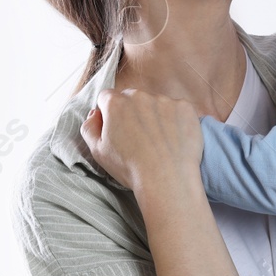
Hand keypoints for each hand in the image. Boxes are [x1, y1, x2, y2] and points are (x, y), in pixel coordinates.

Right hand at [80, 87, 201, 193]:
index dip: (109, 114)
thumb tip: (96, 113)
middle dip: (132, 112)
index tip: (117, 130)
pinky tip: (173, 140)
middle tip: (138, 137)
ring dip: (155, 116)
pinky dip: (175, 121)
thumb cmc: (130, 168)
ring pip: (155, 103)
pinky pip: (177, 109)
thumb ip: (89, 127)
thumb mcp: (98, 151)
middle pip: (132, 98)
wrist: (166, 179)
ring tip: (158, 142)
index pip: (107, 98)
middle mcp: (140, 96)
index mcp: (116, 103)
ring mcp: (165, 100)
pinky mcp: (185, 108)